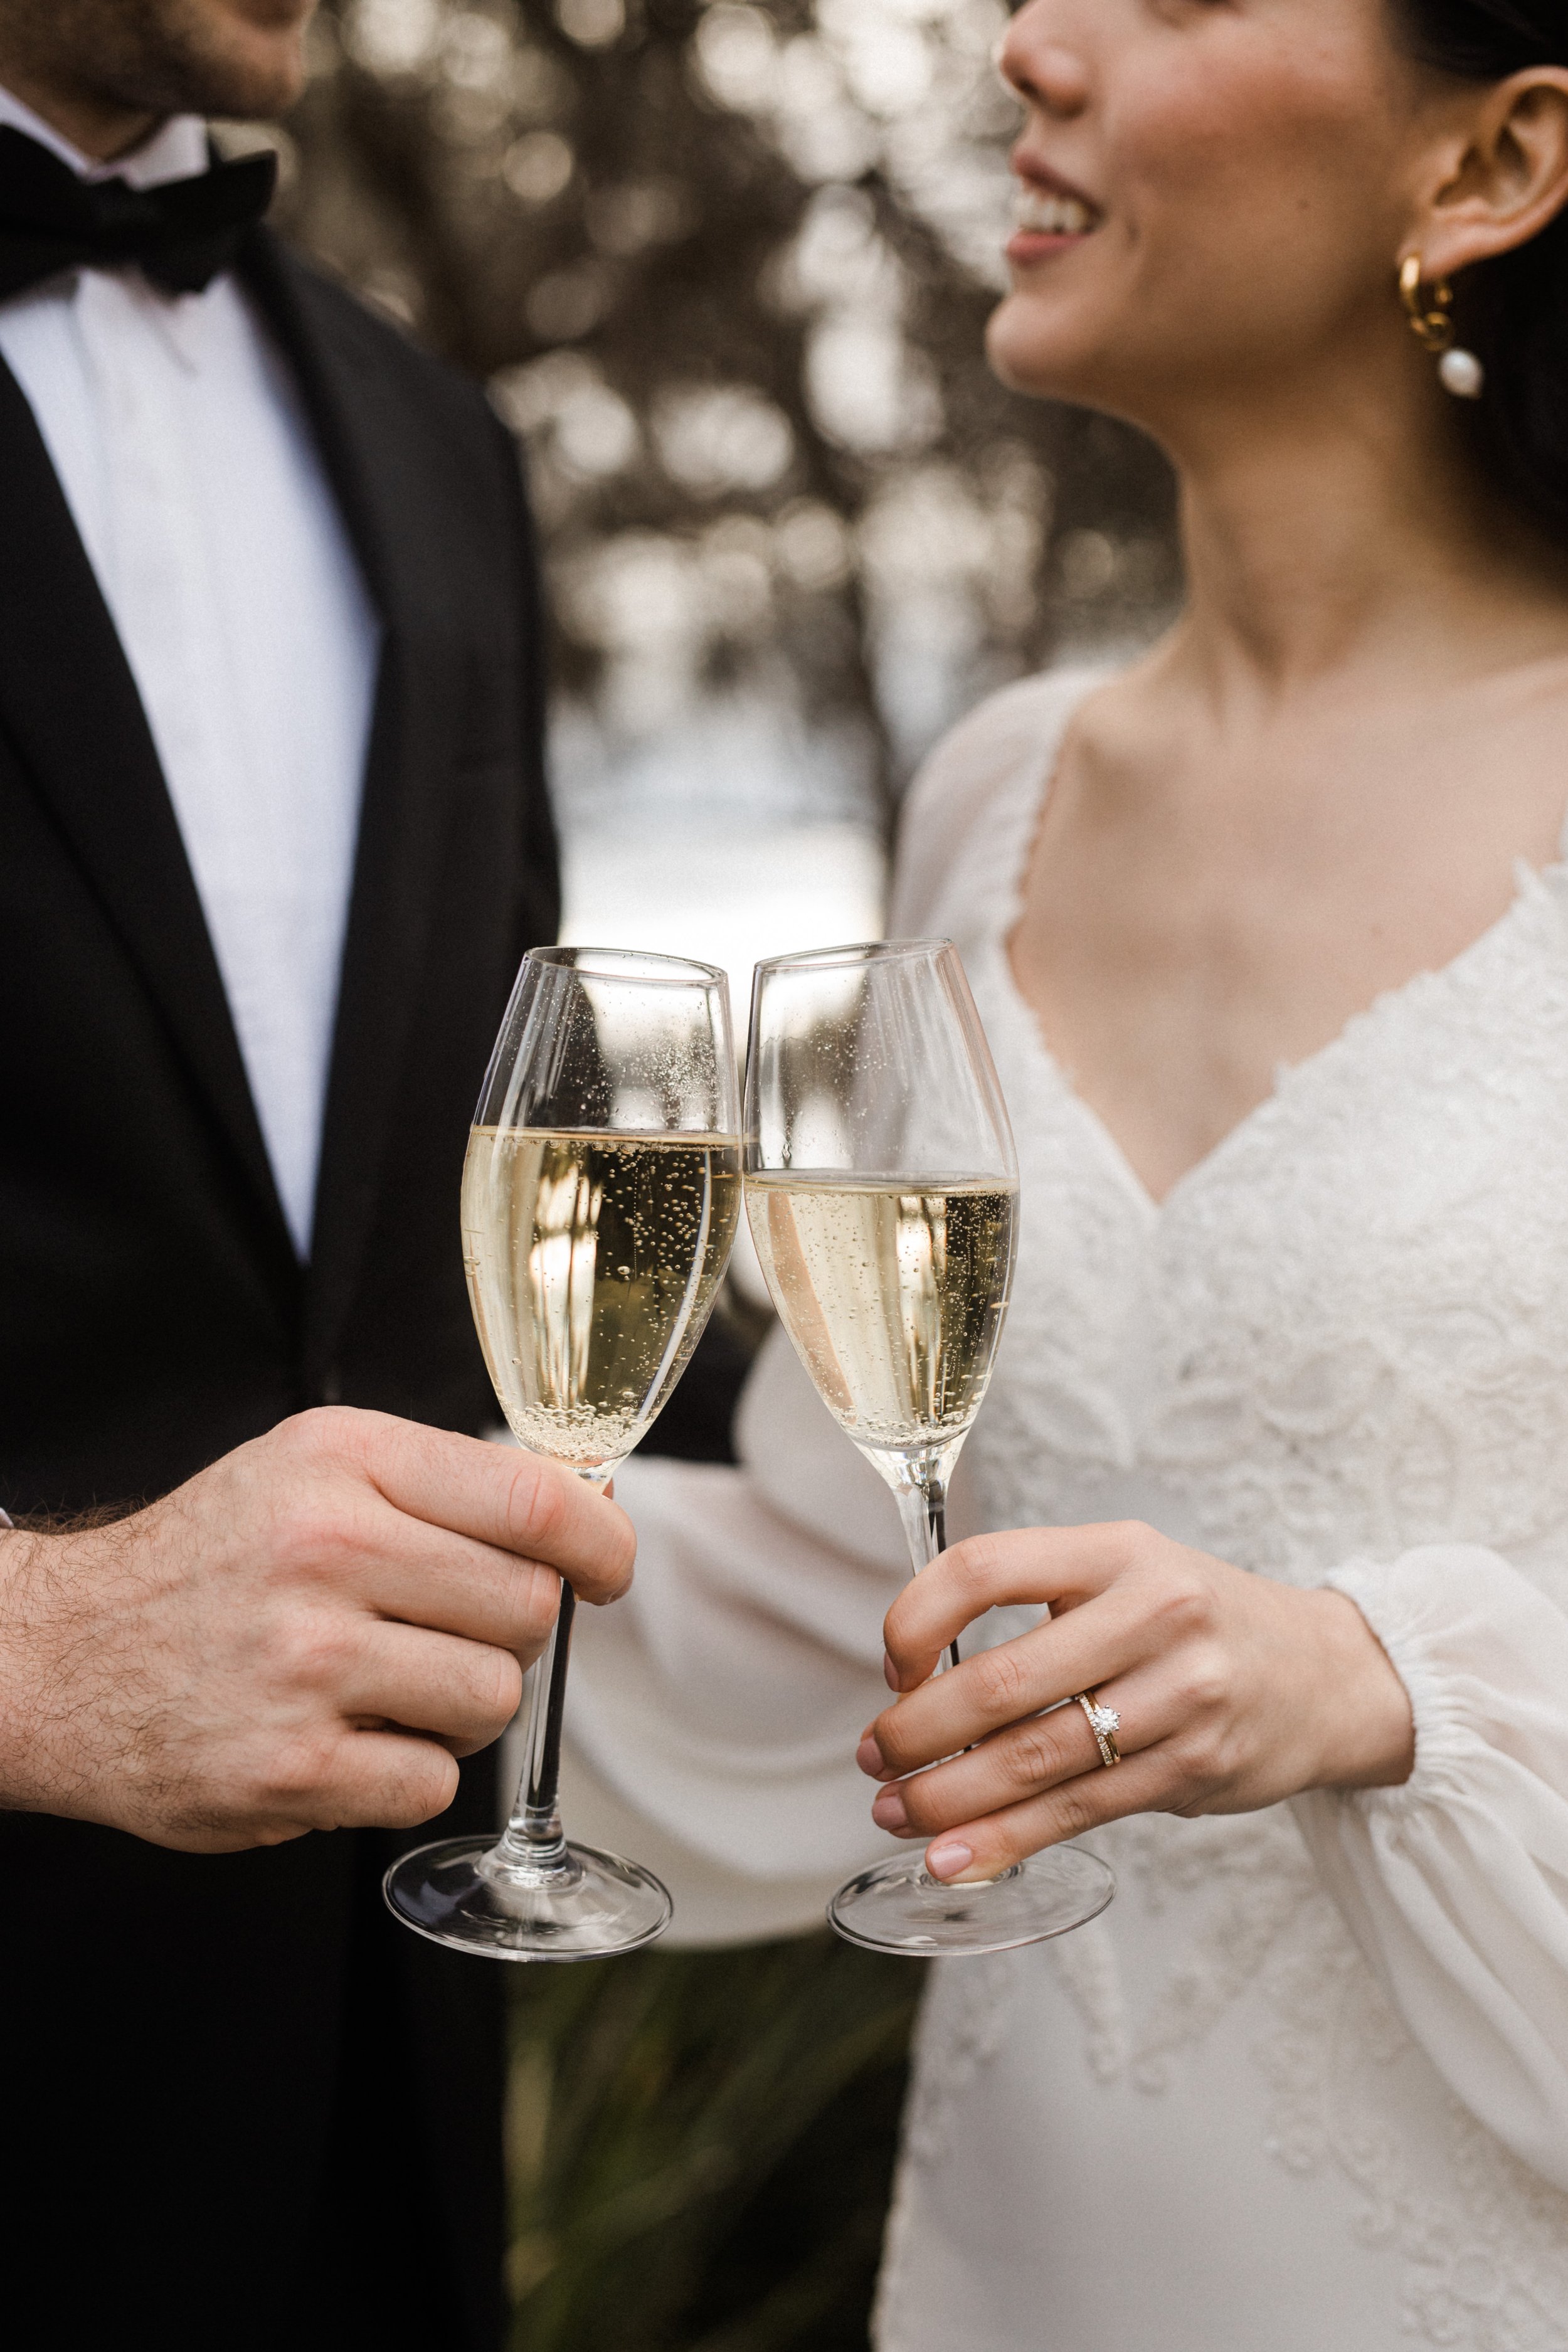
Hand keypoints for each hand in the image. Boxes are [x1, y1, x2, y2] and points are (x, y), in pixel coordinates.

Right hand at [0, 1408, 634, 1852]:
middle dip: (514, 1630)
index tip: (610, 1568)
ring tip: (393, 1687)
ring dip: (466, 1706)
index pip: (531, 1496)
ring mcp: (305, 1666)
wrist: (64, 1656)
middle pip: (528, 1608)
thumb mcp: (315, 1471)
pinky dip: (410, 1772)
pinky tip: (349, 1740)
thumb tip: (589, 1515)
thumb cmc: (217, 1558)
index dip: (601, 1541)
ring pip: (494, 1699)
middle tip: (450, 1632)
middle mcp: (324, 1553)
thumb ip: (444, 1484)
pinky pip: (432, 1781)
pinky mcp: (289, 1770)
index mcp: (343, 1463)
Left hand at [856, 1520, 1413, 1883]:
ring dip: (948, 1797)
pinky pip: (1077, 1811)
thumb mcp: (1125, 1574)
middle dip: (917, 1731)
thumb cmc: (1196, 1621)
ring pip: (1034, 1759)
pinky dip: (1005, 1840)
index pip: (985, 1568)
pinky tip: (954, 1858)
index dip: (917, 1618)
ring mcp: (1179, 1696)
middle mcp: (1152, 1614)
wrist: (1328, 1674)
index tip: (892, 1665)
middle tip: (873, 1756)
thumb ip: (1039, 1603)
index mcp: (1117, 1551)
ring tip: (894, 1812)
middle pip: (1002, 1682)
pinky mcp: (1192, 1769)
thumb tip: (918, 1675)